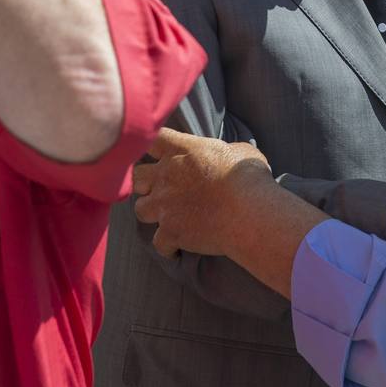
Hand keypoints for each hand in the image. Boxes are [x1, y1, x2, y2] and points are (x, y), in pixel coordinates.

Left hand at [133, 129, 274, 257]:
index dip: (153, 145)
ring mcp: (165, 205)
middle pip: (136, 177)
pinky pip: (158, 243)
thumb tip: (228, 156)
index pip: (153, 138)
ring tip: (169, 218)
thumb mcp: (241, 151)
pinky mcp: (170, 232)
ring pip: (140, 209)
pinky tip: (178, 248)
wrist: (248, 212)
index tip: (162, 153)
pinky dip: (168, 247)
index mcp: (182, 150)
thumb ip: (224, 151)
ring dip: (153, 213)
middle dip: (146, 183)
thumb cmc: (249, 178)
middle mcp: (166, 176)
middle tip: (161, 189)